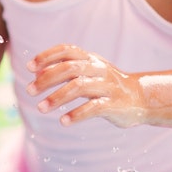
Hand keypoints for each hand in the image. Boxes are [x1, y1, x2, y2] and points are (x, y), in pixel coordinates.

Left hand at [27, 44, 145, 126]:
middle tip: (29, 91)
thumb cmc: (107, 85)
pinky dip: (76, 114)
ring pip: (79, 87)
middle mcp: (99, 69)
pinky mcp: (115, 104)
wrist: (142, 98)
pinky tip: (63, 121)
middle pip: (69, 68)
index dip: (47, 56)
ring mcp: (108, 86)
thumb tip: (37, 72)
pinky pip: (93, 108)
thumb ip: (66, 71)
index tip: (30, 67)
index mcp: (91, 59)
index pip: (67, 50)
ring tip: (41, 108)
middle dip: (46, 79)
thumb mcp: (88, 73)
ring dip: (56, 98)